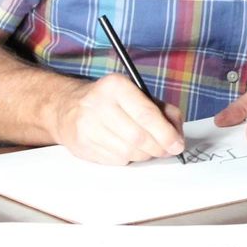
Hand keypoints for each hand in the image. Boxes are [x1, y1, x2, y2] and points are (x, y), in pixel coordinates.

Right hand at [51, 74, 185, 164]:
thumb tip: (177, 136)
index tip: (177, 145)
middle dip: (158, 148)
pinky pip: (116, 160)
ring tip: (147, 148)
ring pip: (128, 152)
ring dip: (145, 154)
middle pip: (138, 137)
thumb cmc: (111, 101)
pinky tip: (127, 148)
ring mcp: (87, 127)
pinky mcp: (81, 146)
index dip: (166, 134)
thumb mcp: (138, 95)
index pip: (146, 114)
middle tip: (167, 150)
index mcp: (116, 86)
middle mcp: (98, 105)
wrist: (68, 107)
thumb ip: (163, 111)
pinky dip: (129, 158)